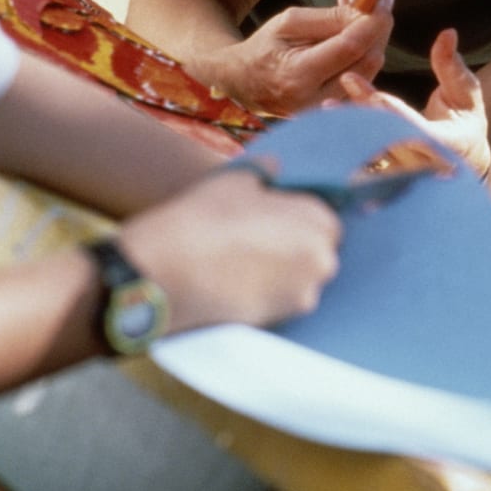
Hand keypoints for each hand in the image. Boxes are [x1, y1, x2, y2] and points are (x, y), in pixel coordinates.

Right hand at [114, 167, 342, 331]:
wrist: (163, 273)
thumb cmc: (201, 218)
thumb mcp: (236, 180)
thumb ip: (266, 173)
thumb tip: (276, 167)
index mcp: (318, 221)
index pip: (328, 221)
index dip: (301, 221)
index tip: (277, 222)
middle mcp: (322, 260)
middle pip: (318, 253)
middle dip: (297, 249)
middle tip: (259, 243)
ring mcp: (303, 295)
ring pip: (301, 281)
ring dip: (283, 274)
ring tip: (243, 264)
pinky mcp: (280, 322)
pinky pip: (281, 304)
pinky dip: (267, 295)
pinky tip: (238, 284)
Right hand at [218, 0, 393, 115]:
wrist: (242, 83)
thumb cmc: (264, 48)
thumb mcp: (288, 23)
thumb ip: (329, 18)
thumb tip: (367, 12)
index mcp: (298, 75)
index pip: (351, 47)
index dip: (373, 21)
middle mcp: (315, 100)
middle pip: (368, 61)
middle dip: (379, 28)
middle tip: (379, 1)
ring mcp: (327, 112)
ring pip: (371, 71)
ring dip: (374, 39)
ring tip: (360, 12)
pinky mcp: (335, 112)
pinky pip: (363, 80)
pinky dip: (366, 53)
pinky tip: (356, 33)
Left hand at [339, 27, 490, 189]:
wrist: (462, 159)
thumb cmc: (467, 120)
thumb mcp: (467, 93)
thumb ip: (452, 67)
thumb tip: (447, 34)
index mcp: (446, 145)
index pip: (414, 129)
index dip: (389, 109)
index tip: (367, 88)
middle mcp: (421, 164)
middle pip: (386, 140)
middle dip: (363, 115)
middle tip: (341, 90)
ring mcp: (403, 174)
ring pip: (371, 152)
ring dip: (349, 130)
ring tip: (328, 107)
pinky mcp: (387, 175)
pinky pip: (362, 158)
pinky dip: (346, 140)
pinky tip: (328, 122)